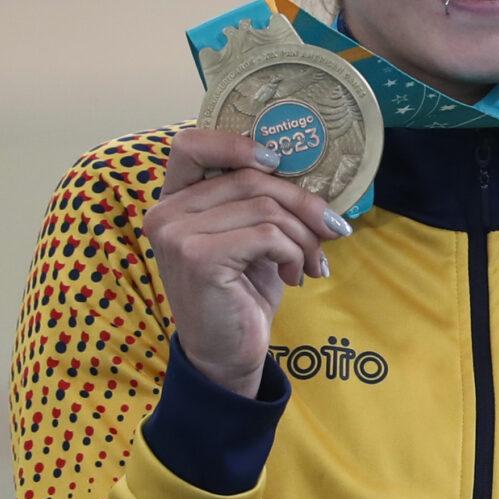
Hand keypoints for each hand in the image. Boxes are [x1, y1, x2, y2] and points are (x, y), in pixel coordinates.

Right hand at [143, 128, 352, 395]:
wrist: (227, 355)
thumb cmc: (243, 293)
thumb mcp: (255, 239)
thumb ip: (265, 203)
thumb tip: (316, 178)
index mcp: (175, 200)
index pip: (191, 145)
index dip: (237, 143)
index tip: (279, 162)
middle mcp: (166, 212)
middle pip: (250, 177)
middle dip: (303, 203)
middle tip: (332, 230)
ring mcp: (177, 234)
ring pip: (265, 207)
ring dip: (304, 235)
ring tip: (312, 263)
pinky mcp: (198, 257)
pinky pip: (267, 234)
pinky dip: (294, 253)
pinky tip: (296, 276)